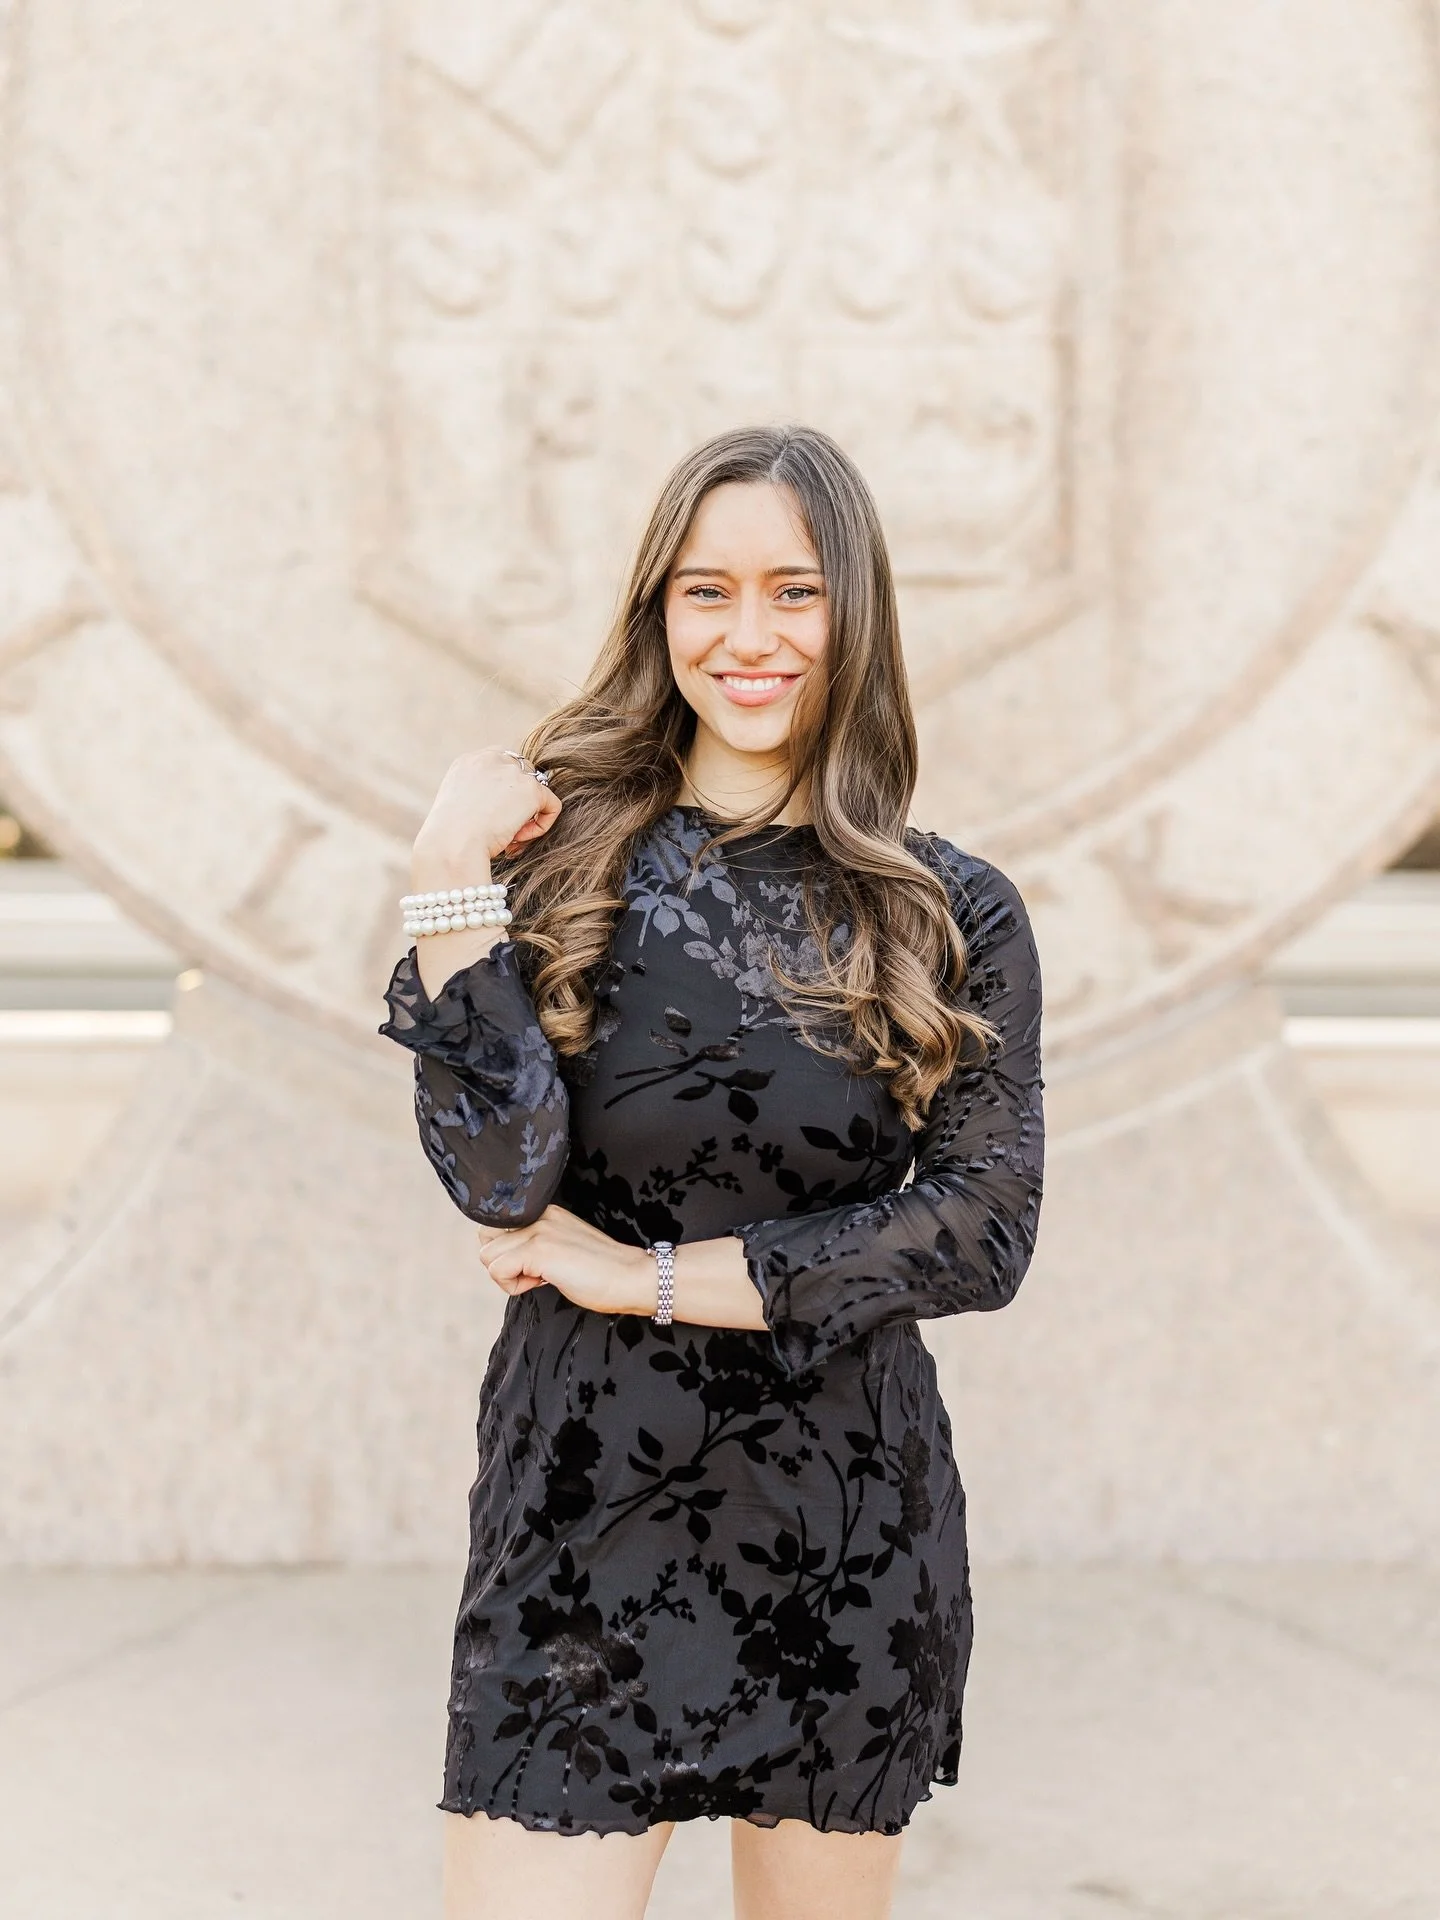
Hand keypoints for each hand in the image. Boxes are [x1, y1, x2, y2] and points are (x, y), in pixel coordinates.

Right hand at [412, 745, 562, 876]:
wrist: (452, 846)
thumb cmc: (449, 839)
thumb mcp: (457, 807)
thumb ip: (479, 795)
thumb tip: (504, 806)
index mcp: (469, 762)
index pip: (502, 764)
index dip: (506, 793)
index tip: (495, 817)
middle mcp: (491, 759)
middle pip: (524, 775)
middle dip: (518, 804)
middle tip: (503, 831)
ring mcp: (512, 772)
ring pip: (536, 793)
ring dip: (527, 818)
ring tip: (509, 839)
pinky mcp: (531, 790)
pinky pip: (552, 806)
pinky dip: (542, 826)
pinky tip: (519, 840)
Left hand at [477, 1205, 656, 1317]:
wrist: (631, 1277)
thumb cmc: (603, 1272)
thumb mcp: (564, 1248)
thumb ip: (538, 1246)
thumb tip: (511, 1260)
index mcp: (546, 1212)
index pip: (498, 1226)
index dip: (508, 1253)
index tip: (534, 1266)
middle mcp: (540, 1215)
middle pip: (486, 1239)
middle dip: (502, 1263)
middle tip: (531, 1274)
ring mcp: (539, 1231)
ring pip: (488, 1255)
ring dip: (507, 1276)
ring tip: (539, 1279)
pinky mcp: (539, 1250)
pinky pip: (497, 1270)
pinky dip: (512, 1286)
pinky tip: (540, 1283)